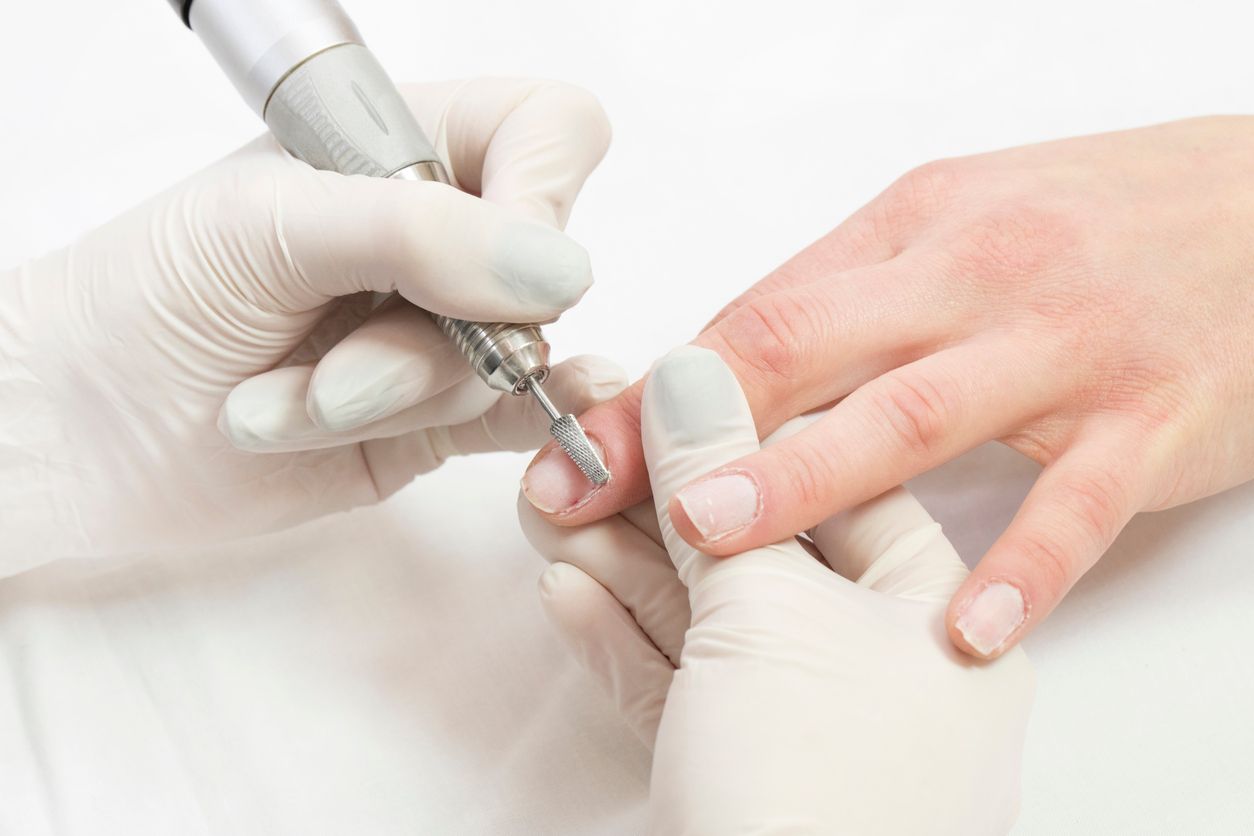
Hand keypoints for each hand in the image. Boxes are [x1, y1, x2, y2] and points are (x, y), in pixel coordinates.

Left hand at [0, 78, 620, 567]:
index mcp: (405, 146)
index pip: (546, 134)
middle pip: (539, 270)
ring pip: (512, 364)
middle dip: (437, 336)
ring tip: (286, 402)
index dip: (543, 193)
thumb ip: (417, 233)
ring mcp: (446, 333)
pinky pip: (524, 420)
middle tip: (337, 365)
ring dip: (392, 399)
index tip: (485, 269)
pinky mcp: (441, 417)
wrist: (83, 431)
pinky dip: (527, 430)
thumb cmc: (145, 297)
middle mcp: (441, 237)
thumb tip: (559, 270)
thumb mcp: (271, 228)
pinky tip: (499, 430)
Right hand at [519, 347, 1033, 833]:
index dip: (745, 432)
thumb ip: (720, 486)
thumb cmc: (819, 787)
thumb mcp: (768, 608)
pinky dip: (621, 639)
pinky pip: (677, 686)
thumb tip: (689, 368)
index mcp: (939, 620)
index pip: (839, 484)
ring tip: (549, 505)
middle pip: (759, 550)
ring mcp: (805, 729)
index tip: (661, 390)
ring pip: (706, 619)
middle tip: (581, 448)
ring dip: (623, 563)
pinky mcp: (737, 779)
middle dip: (659, 501)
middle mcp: (881, 672)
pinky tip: (565, 587)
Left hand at [521, 116, 1253, 658]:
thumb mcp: (950, 226)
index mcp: (910, 229)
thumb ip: (839, 299)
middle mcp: (971, 279)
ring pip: (915, 414)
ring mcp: (1060, 350)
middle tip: (599, 501)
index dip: (662, 392)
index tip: (585, 456)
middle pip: (805, 349)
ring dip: (808, 477)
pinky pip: (1077, 504)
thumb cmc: (1085, 222)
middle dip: (691, 431)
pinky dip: (1022, 568)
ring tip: (721, 542)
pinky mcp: (1147, 421)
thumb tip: (719, 373)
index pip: (758, 314)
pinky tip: (967, 628)